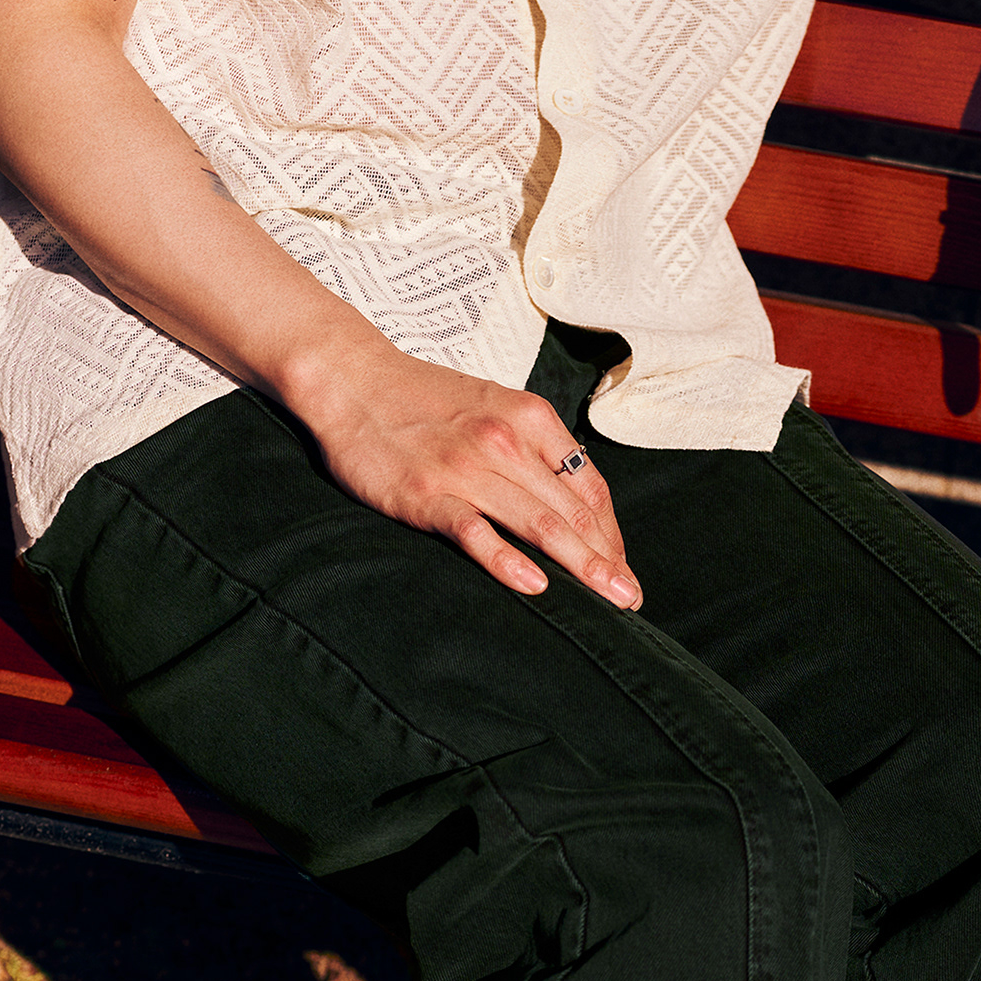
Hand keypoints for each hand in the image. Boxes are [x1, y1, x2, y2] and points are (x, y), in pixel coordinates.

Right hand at [280, 335, 641, 607]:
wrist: (351, 377)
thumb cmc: (423, 400)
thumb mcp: (493, 408)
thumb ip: (532, 448)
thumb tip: (571, 500)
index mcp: (530, 418)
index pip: (589, 486)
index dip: (613, 533)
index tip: (623, 568)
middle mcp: (507, 441)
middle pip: (574, 512)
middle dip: (609, 561)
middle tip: (630, 599)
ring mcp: (467, 468)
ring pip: (540, 524)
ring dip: (581, 568)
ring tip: (608, 603)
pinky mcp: (428, 493)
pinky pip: (475, 532)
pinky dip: (507, 560)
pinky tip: (535, 586)